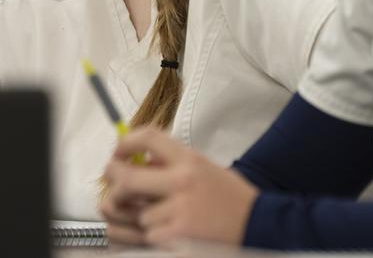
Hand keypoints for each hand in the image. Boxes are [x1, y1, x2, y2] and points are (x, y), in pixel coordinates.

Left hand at [100, 126, 256, 246]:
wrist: (259, 222)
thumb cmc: (229, 195)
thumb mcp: (202, 167)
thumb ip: (171, 163)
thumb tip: (137, 161)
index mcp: (189, 158)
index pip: (148, 137)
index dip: (125, 143)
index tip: (117, 152)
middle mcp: (182, 179)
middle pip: (127, 175)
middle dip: (113, 180)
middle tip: (113, 183)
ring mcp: (180, 208)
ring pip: (138, 212)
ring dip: (144, 216)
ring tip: (164, 215)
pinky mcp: (180, 233)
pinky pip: (150, 233)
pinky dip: (156, 235)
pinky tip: (173, 231)